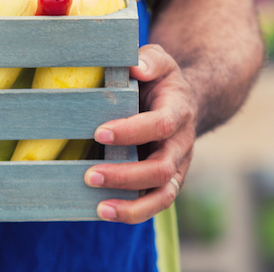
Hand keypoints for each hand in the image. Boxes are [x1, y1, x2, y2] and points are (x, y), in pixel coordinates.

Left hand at [83, 44, 196, 223]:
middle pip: (161, 168)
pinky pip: (154, 204)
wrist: (183, 102)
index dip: (131, 131)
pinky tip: (104, 211)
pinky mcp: (166, 183)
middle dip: (125, 174)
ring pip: (163, 195)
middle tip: (90, 175)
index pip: (160, 125)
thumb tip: (135, 67)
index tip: (100, 132)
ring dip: (132, 205)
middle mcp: (181, 144)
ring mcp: (176, 167)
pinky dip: (133, 213)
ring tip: (101, 208)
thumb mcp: (159, 60)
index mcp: (178, 111)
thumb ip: (149, 60)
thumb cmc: (161, 80)